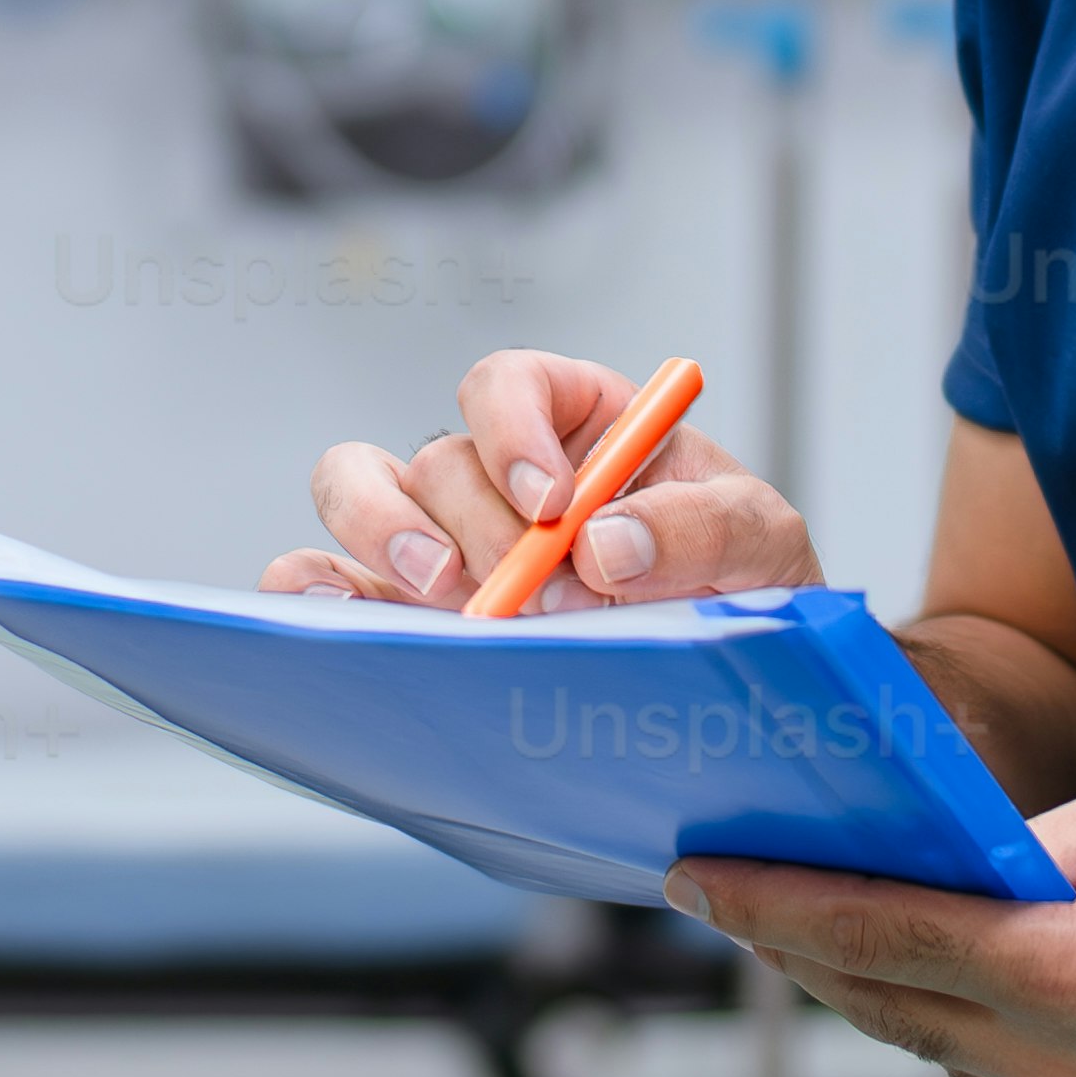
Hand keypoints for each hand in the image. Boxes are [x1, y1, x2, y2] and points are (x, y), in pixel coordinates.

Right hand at [270, 349, 816, 612]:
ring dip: (383, 535)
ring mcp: (439, 540)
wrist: (723, 693)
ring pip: (355, 488)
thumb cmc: (736, 593)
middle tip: (530, 593)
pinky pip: (320, 577)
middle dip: (480, 526)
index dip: (513, 427)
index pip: (510, 383)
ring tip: (448, 601)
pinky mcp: (399, 609)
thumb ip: (707, 525)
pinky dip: (312, 589)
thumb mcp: (762, 544)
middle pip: (440, 459)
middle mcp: (496, 476)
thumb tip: (606, 544)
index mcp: (577, 427)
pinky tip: (351, 622)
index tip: (551, 501)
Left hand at [685, 782, 1075, 1076]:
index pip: (887, 935)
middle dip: (812, 952)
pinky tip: (1037, 1006)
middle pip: (893, 1011)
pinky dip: (1005, 1050)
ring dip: (919, 1002)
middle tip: (745, 903)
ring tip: (897, 936)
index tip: (701, 882)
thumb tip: (940, 866)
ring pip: (955, 1059)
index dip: (779, 907)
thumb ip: (1032, 848)